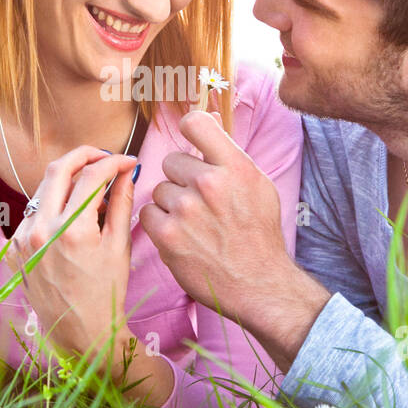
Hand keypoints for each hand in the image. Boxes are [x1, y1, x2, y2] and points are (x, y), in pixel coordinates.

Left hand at [9, 146, 139, 358]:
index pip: (92, 175)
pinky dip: (51, 208)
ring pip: (43, 190)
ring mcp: (21, 240)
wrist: (81, 332)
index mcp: (72, 230)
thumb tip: (125, 172)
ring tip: (90, 192)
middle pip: (58, 169)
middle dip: (83, 155)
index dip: (113, 161)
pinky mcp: (12, 249)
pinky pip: (32, 214)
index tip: (126, 161)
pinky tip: (69, 220)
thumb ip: (121, 203)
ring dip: (67, 183)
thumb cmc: (106, 292)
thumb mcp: (119, 247)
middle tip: (103, 157)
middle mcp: (40, 231)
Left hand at [139, 111, 329, 368]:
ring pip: (160, 190)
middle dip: (182, 179)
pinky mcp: (167, 235)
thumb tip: (206, 126)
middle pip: (172, 161)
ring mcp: (186, 209)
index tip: (191, 143)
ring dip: (171, 205)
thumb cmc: (258, 235)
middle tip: (201, 202)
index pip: (196, 123)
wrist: (259, 284)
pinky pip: (149, 214)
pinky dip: (161, 225)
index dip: (190, 130)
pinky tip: (182, 237)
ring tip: (195, 225)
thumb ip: (229, 158)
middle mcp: (209, 183)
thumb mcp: (258, 186)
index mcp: (235, 167)